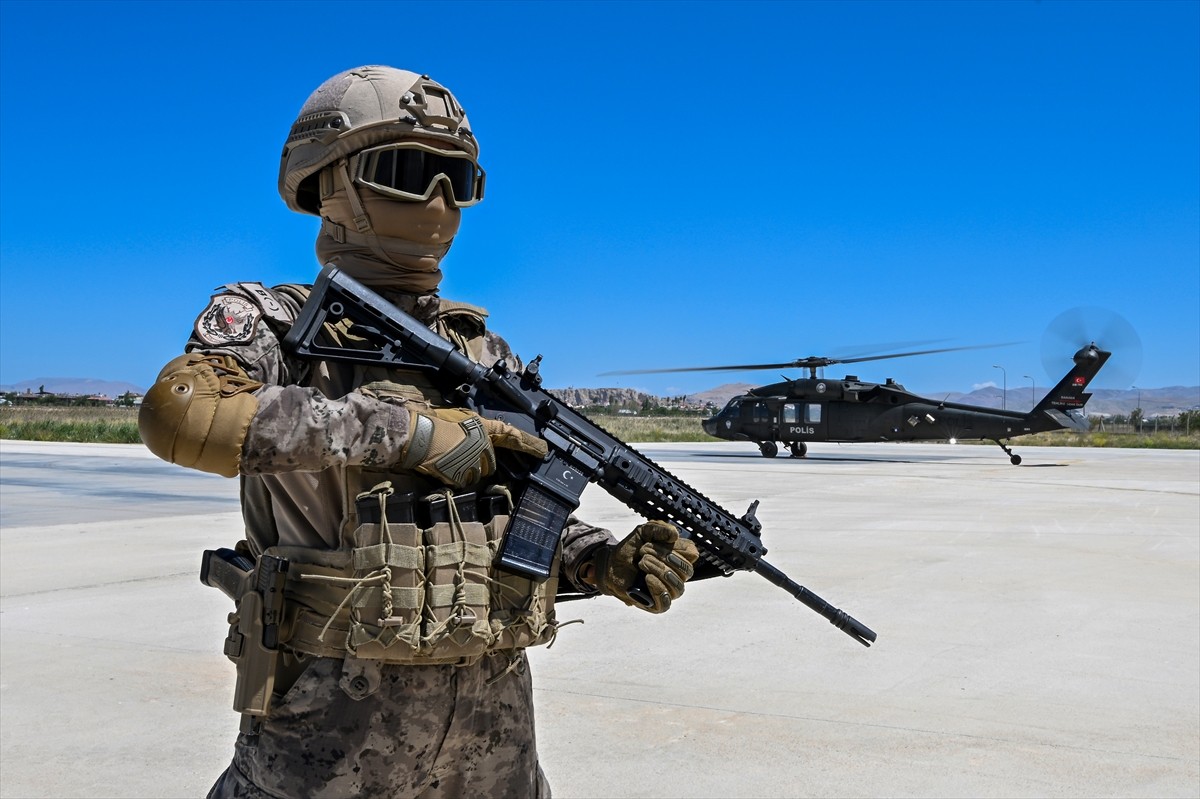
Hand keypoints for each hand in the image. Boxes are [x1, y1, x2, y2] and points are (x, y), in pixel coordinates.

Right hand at [400, 407, 546, 487]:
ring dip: (467, 470)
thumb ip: (474, 427)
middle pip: (489, 463)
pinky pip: (463, 482)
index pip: (510, 436)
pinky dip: (455, 478)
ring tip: (449, 459)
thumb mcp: (458, 417)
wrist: (418, 436)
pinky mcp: (462, 477)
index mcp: (483, 430)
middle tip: (459, 454)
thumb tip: (479, 432)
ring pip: (477, 474)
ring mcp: (473, 464)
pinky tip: (444, 467)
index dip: (528, 443)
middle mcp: (482, 448)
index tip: (542, 449)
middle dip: (478, 461)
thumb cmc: (434, 423)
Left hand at [591, 520, 698, 612]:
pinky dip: (659, 589)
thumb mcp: (643, 531)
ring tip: (642, 562)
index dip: (677, 546)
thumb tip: (675, 534)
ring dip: (660, 571)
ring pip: (678, 586)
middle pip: (686, 570)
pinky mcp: (657, 604)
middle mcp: (677, 575)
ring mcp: (669, 591)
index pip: (692, 553)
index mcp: (679, 557)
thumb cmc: (632, 549)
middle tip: (644, 550)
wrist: (611, 563)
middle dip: (665, 557)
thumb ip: (659, 528)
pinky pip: (666, 602)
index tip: (657, 540)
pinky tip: (647, 578)